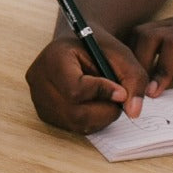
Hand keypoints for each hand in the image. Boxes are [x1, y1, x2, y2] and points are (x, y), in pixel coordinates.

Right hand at [25, 33, 145, 132]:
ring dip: (100, 117)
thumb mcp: (120, 54)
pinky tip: (96, 104)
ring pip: (75, 122)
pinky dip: (91, 120)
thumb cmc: (99, 47)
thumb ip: (133, 78)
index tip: (121, 91)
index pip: (75, 88)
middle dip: (105, 110)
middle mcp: (39, 79)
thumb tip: (133, 112)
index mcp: (53, 58)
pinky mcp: (44, 112)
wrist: (78, 45)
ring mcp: (38, 98)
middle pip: (75, 112)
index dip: (102, 93)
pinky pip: (72, 126)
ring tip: (108, 99)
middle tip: (119, 99)